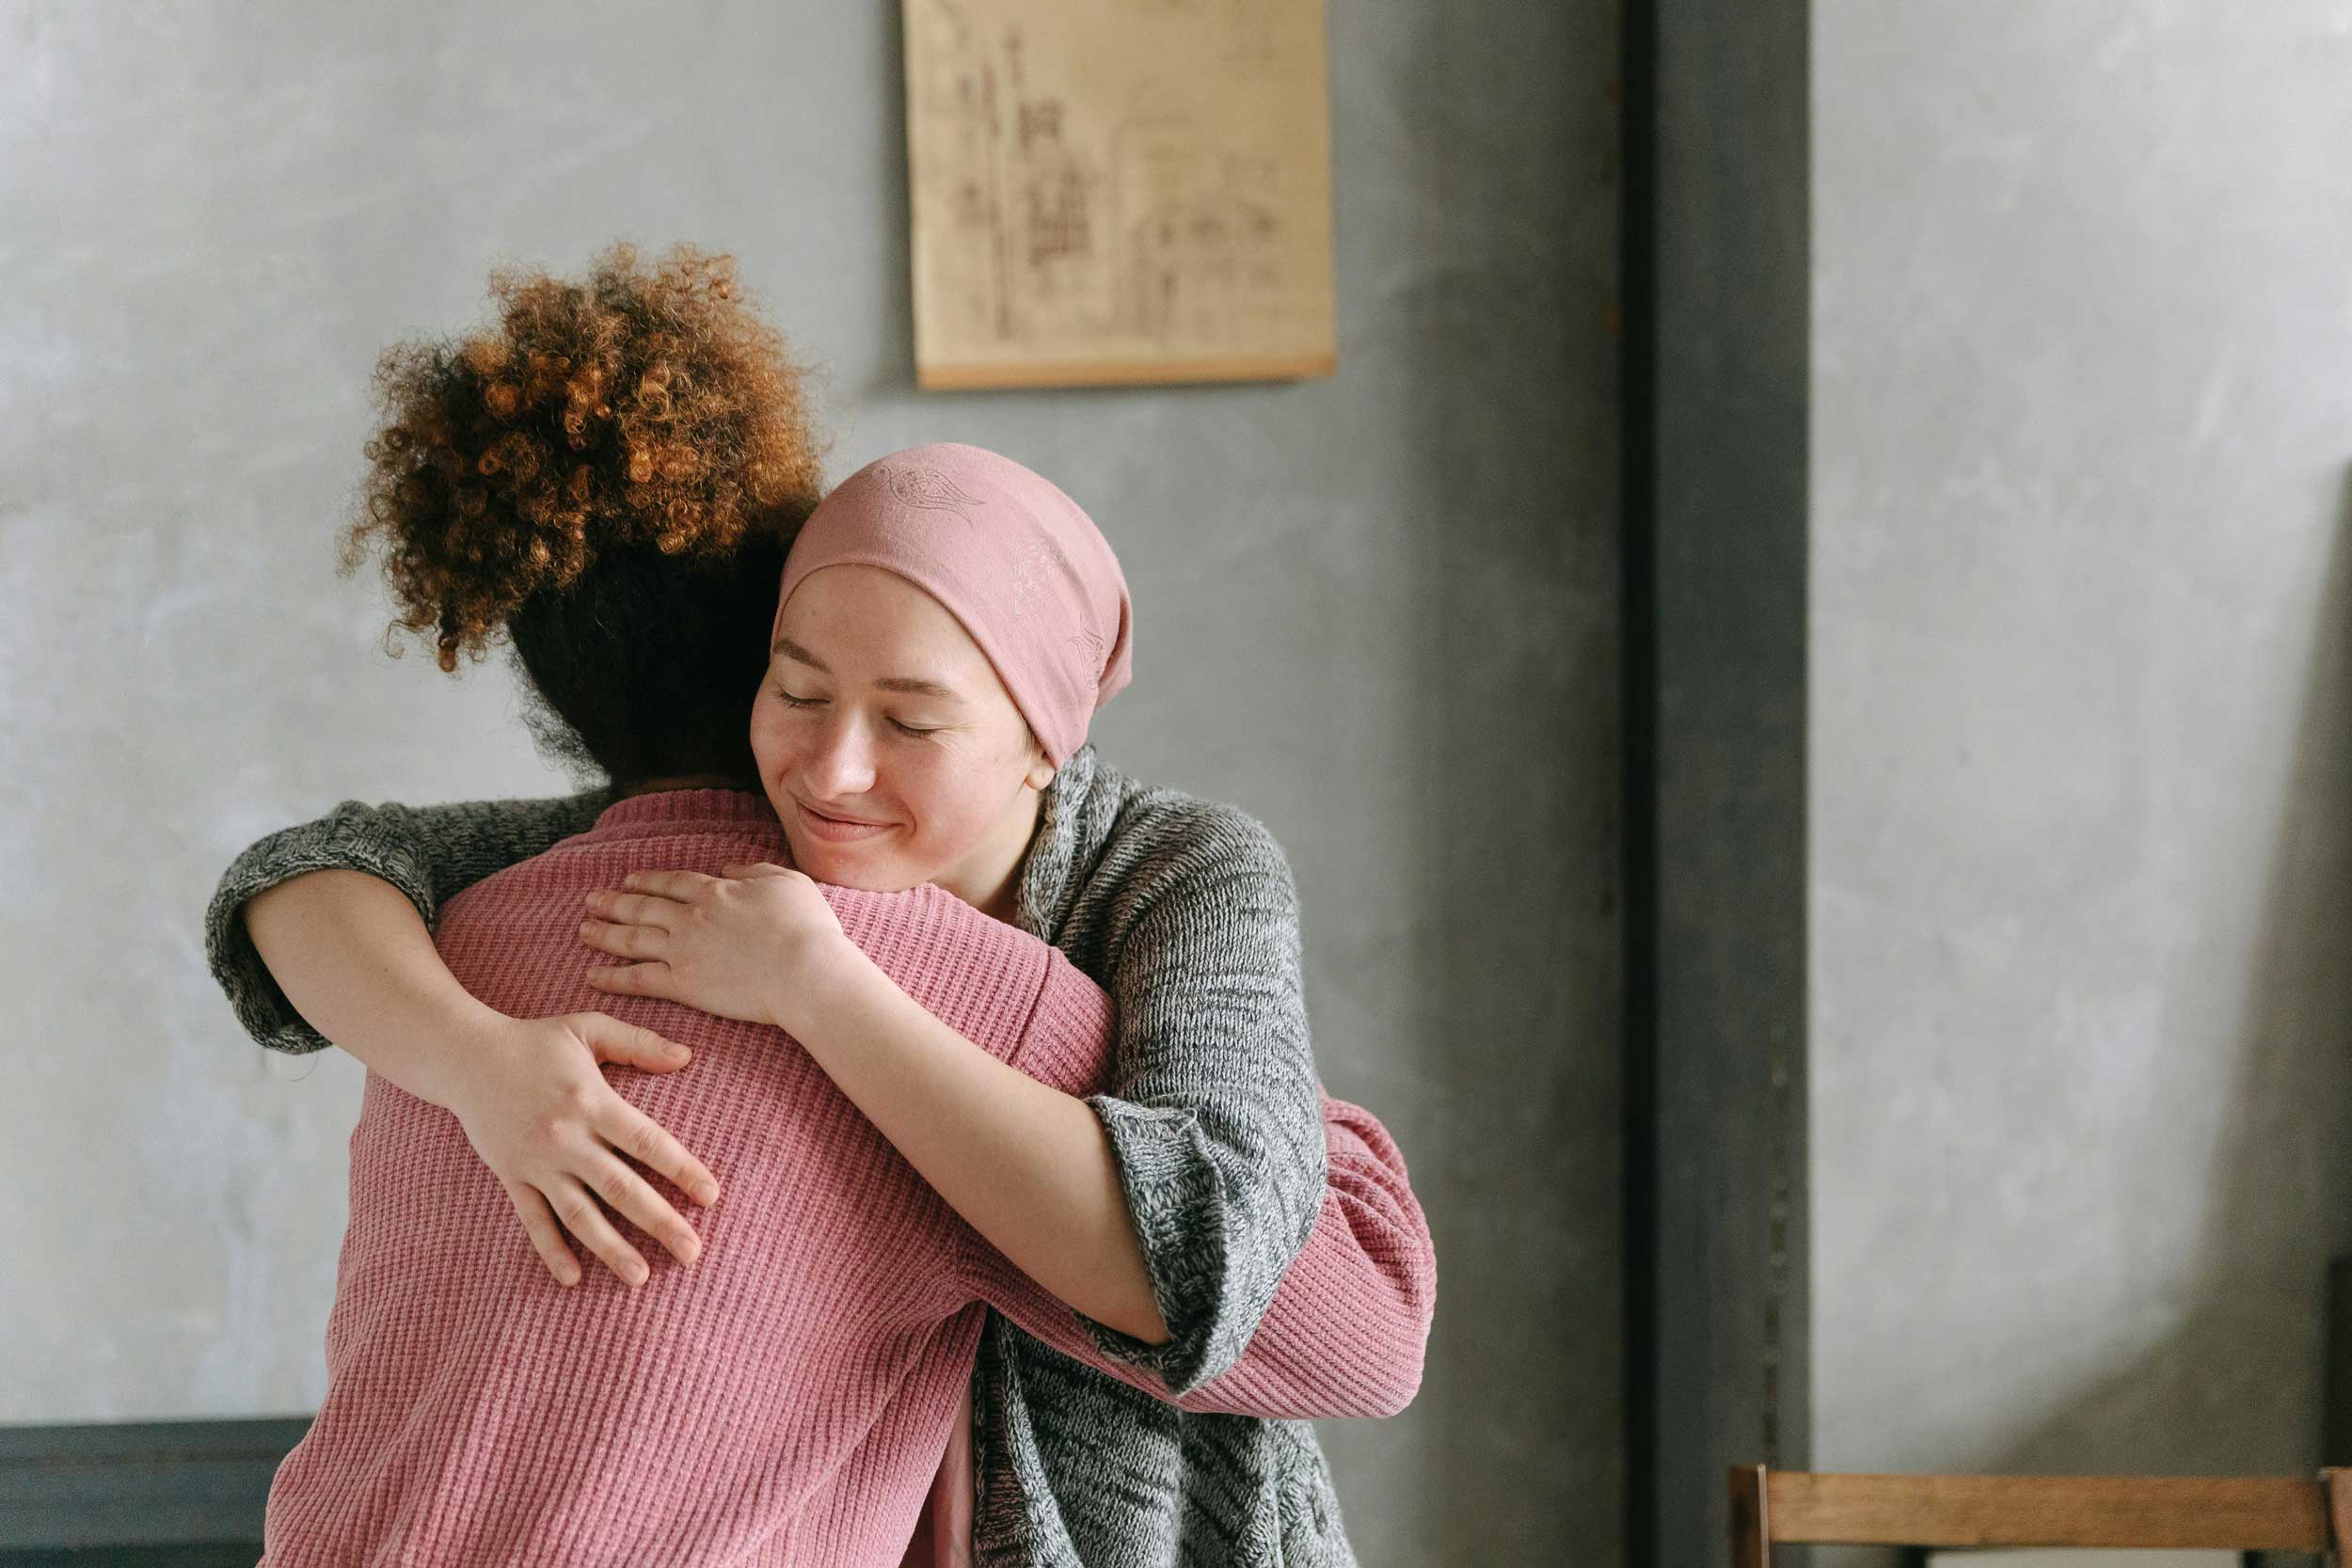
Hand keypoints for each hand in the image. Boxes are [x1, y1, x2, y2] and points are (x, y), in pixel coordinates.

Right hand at [438, 1011, 722, 1289]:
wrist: (464, 1056)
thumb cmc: (534, 1041)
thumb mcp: (588, 1028)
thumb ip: (639, 1043)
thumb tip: (687, 1056)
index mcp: (592, 1101)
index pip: (647, 1142)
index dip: (682, 1170)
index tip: (711, 1196)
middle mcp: (566, 1138)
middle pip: (621, 1188)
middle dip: (660, 1221)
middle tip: (693, 1252)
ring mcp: (537, 1162)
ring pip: (580, 1214)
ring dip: (611, 1248)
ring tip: (642, 1277)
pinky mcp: (512, 1177)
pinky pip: (533, 1220)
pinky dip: (551, 1250)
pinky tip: (573, 1278)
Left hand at [578, 863, 854, 1035]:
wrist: (805, 971)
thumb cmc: (806, 927)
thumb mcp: (787, 881)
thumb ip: (754, 870)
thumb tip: (730, 868)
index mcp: (716, 891)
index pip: (672, 882)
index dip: (648, 880)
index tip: (629, 880)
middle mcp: (691, 917)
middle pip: (642, 906)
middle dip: (613, 902)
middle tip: (591, 900)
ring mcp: (683, 951)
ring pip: (631, 939)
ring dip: (604, 933)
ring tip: (583, 930)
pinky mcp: (683, 985)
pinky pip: (638, 979)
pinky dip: (612, 976)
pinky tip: (593, 974)